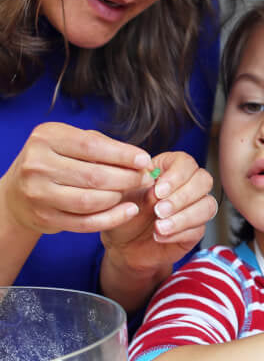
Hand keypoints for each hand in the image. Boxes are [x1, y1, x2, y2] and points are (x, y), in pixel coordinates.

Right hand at [0, 123, 152, 235]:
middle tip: (146, 179)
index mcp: (46, 138)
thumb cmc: (57, 162)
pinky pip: (85, 222)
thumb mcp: (71, 143)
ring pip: (90, 201)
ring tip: (134, 193)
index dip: (123, 155)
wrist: (19, 192)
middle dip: (127, 178)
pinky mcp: (45, 217)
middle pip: (94, 176)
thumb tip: (142, 161)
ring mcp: (38, 193)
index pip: (91, 146)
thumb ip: (104, 147)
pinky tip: (129, 211)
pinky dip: (112, 218)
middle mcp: (38, 164)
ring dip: (119, 198)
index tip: (145, 160)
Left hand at [101, 150, 215, 278]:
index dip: (177, 175)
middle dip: (182, 197)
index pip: (186, 163)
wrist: (123, 244)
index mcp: (169, 170)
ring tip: (159, 227)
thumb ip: (138, 183)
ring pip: (207, 206)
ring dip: (183, 217)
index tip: (158, 190)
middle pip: (204, 181)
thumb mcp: (124, 193)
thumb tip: (154, 182)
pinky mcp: (196, 230)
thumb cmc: (124, 214)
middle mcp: (186, 186)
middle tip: (159, 210)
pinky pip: (199, 229)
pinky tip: (160, 236)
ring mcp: (194, 208)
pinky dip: (178, 233)